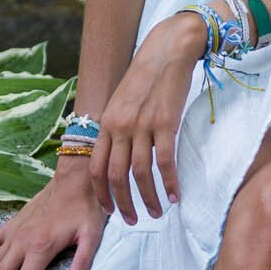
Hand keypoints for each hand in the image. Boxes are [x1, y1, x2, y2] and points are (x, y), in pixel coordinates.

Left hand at [93, 11, 206, 225]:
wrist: (167, 50)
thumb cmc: (146, 75)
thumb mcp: (121, 101)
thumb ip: (117, 127)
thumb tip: (119, 155)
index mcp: (106, 122)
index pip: (95, 167)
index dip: (100, 193)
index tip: (108, 210)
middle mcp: (120, 126)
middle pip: (115, 176)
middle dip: (122, 203)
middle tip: (132, 220)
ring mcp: (142, 125)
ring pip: (140, 173)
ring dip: (148, 198)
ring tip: (157, 212)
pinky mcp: (165, 123)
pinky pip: (165, 161)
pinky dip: (170, 182)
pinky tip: (175, 194)